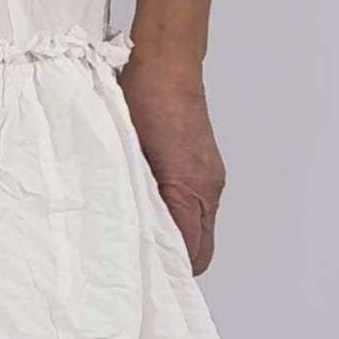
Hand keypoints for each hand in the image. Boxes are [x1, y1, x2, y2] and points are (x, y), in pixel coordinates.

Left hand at [120, 48, 224, 272]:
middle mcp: (207, 187)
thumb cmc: (147, 100)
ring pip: (194, 225)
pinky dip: (172, 211)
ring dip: (169, 232)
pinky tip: (146, 201)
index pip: (193, 256)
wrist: (165, 63)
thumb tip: (132, 238)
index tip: (143, 276)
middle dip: (170, 257)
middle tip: (135, 259)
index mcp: (193, 190)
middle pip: (198, 247)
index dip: (169, 271)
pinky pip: (192, 204)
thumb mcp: (131, 156)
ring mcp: (207, 176)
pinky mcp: (201, 165)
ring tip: (137, 228)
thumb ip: (137, 202)